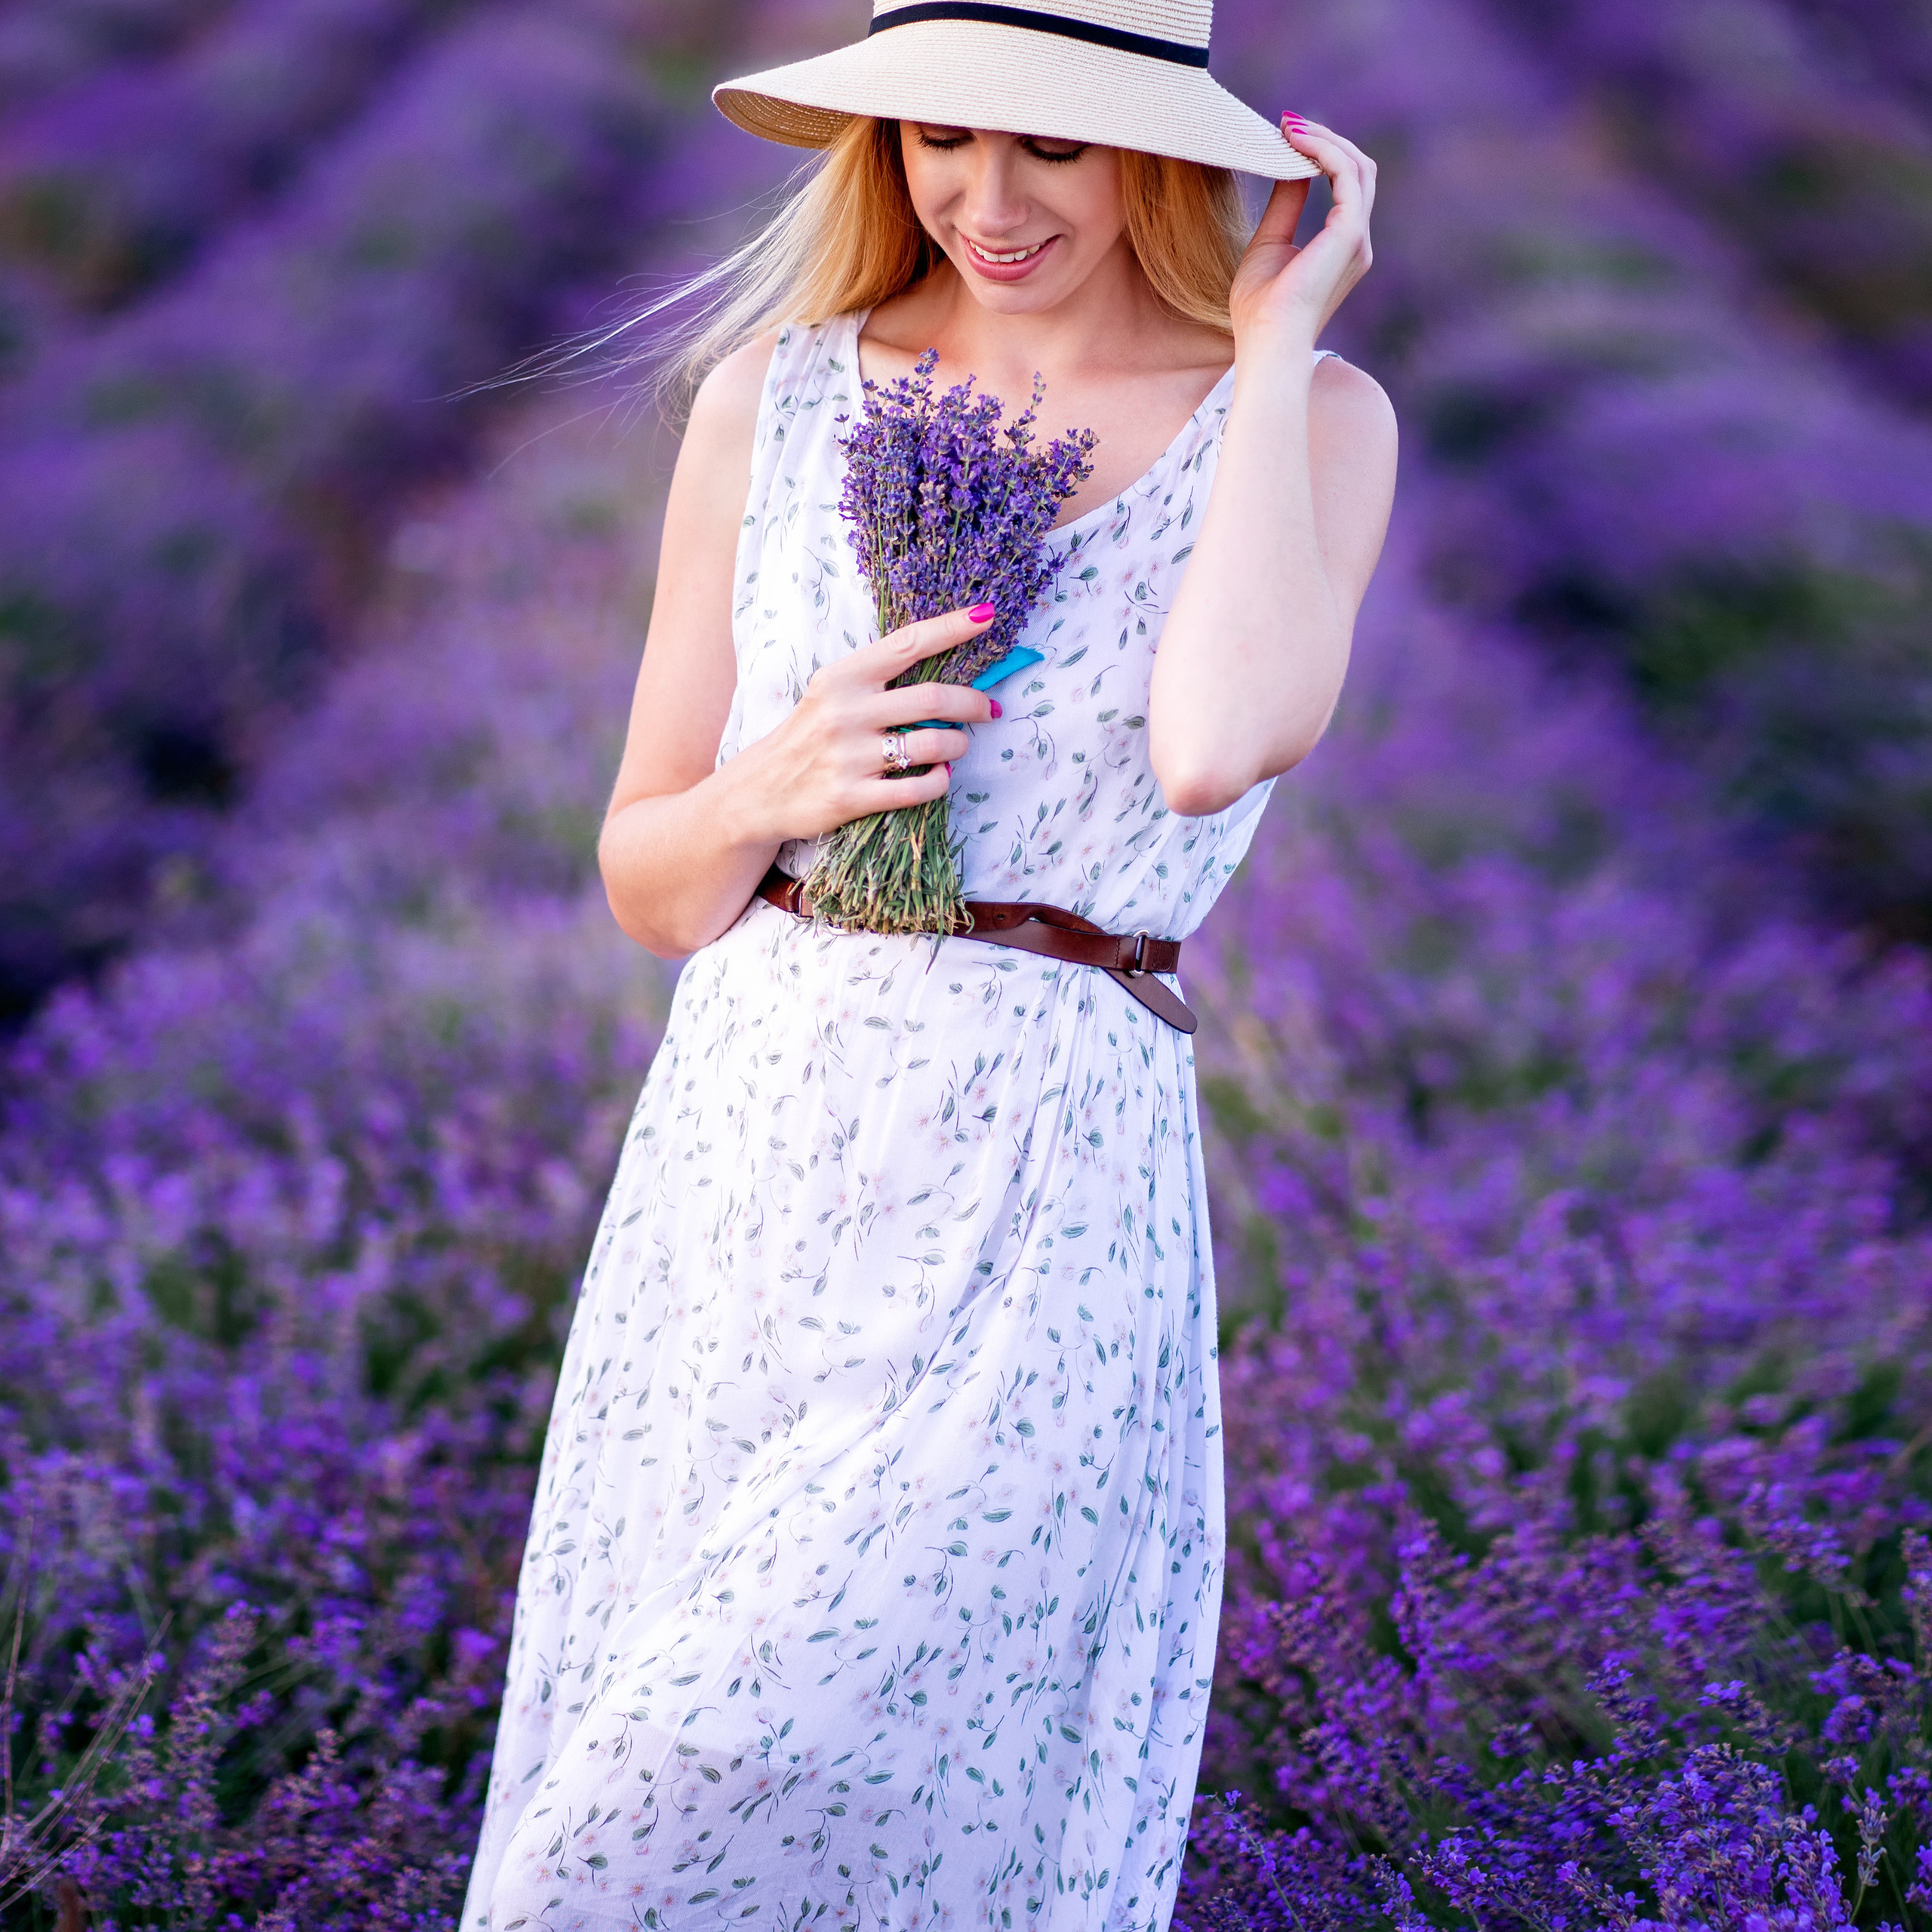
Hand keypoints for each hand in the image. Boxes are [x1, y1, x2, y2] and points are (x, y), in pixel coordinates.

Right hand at [731, 605, 998, 844]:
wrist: (760, 792)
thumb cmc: (808, 737)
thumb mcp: (831, 695)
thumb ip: (877, 681)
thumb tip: (946, 670)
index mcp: (843, 678)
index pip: (907, 643)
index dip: (951, 627)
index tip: (986, 615)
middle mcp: (845, 712)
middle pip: (933, 698)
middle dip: (972, 703)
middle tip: (988, 709)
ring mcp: (848, 757)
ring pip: (933, 745)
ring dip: (958, 746)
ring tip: (957, 747)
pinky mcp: (851, 797)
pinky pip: (919, 789)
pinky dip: (940, 781)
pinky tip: (938, 776)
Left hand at [1229, 117, 1376, 351]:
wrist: (1266, 342)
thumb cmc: (1260, 309)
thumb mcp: (1269, 243)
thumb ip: (1286, 205)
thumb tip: (1291, 165)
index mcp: (1343, 246)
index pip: (1346, 185)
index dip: (1323, 154)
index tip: (1288, 135)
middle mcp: (1357, 241)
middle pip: (1358, 170)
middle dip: (1326, 140)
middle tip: (1288, 123)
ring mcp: (1357, 238)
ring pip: (1356, 166)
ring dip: (1325, 139)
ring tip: (1289, 126)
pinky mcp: (1349, 234)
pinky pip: (1346, 175)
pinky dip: (1323, 151)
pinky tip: (1294, 141)